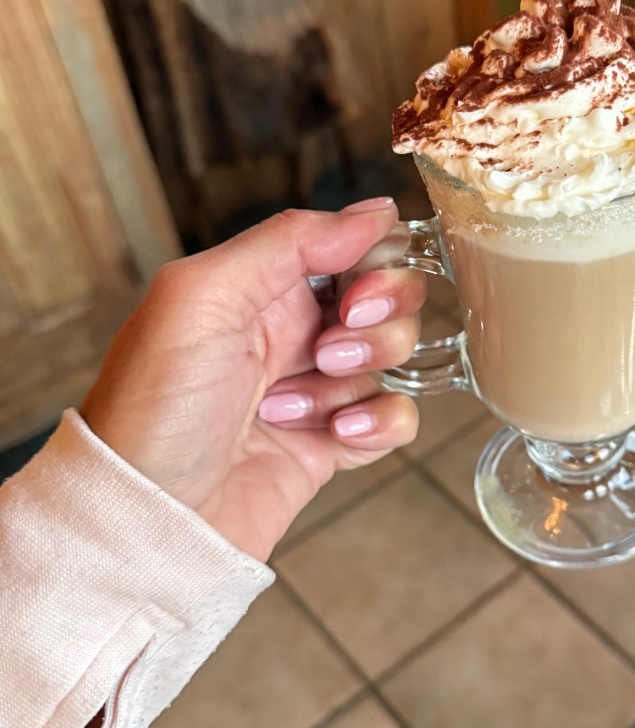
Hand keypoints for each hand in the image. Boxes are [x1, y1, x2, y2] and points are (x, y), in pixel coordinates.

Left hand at [81, 199, 423, 559]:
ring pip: (394, 358)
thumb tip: (374, 211)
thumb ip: (289, 241)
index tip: (355, 296)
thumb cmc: (153, 407)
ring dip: (360, 378)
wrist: (147, 516)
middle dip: (377, 323)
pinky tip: (334, 437)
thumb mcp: (202, 297)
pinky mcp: (330, 444)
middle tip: (329, 350)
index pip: (352, 246)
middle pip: (386, 299)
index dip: (373, 265)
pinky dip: (379, 424)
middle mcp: (291, 330)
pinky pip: (394, 417)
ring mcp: (314, 388)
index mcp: (259, 285)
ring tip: (296, 406)